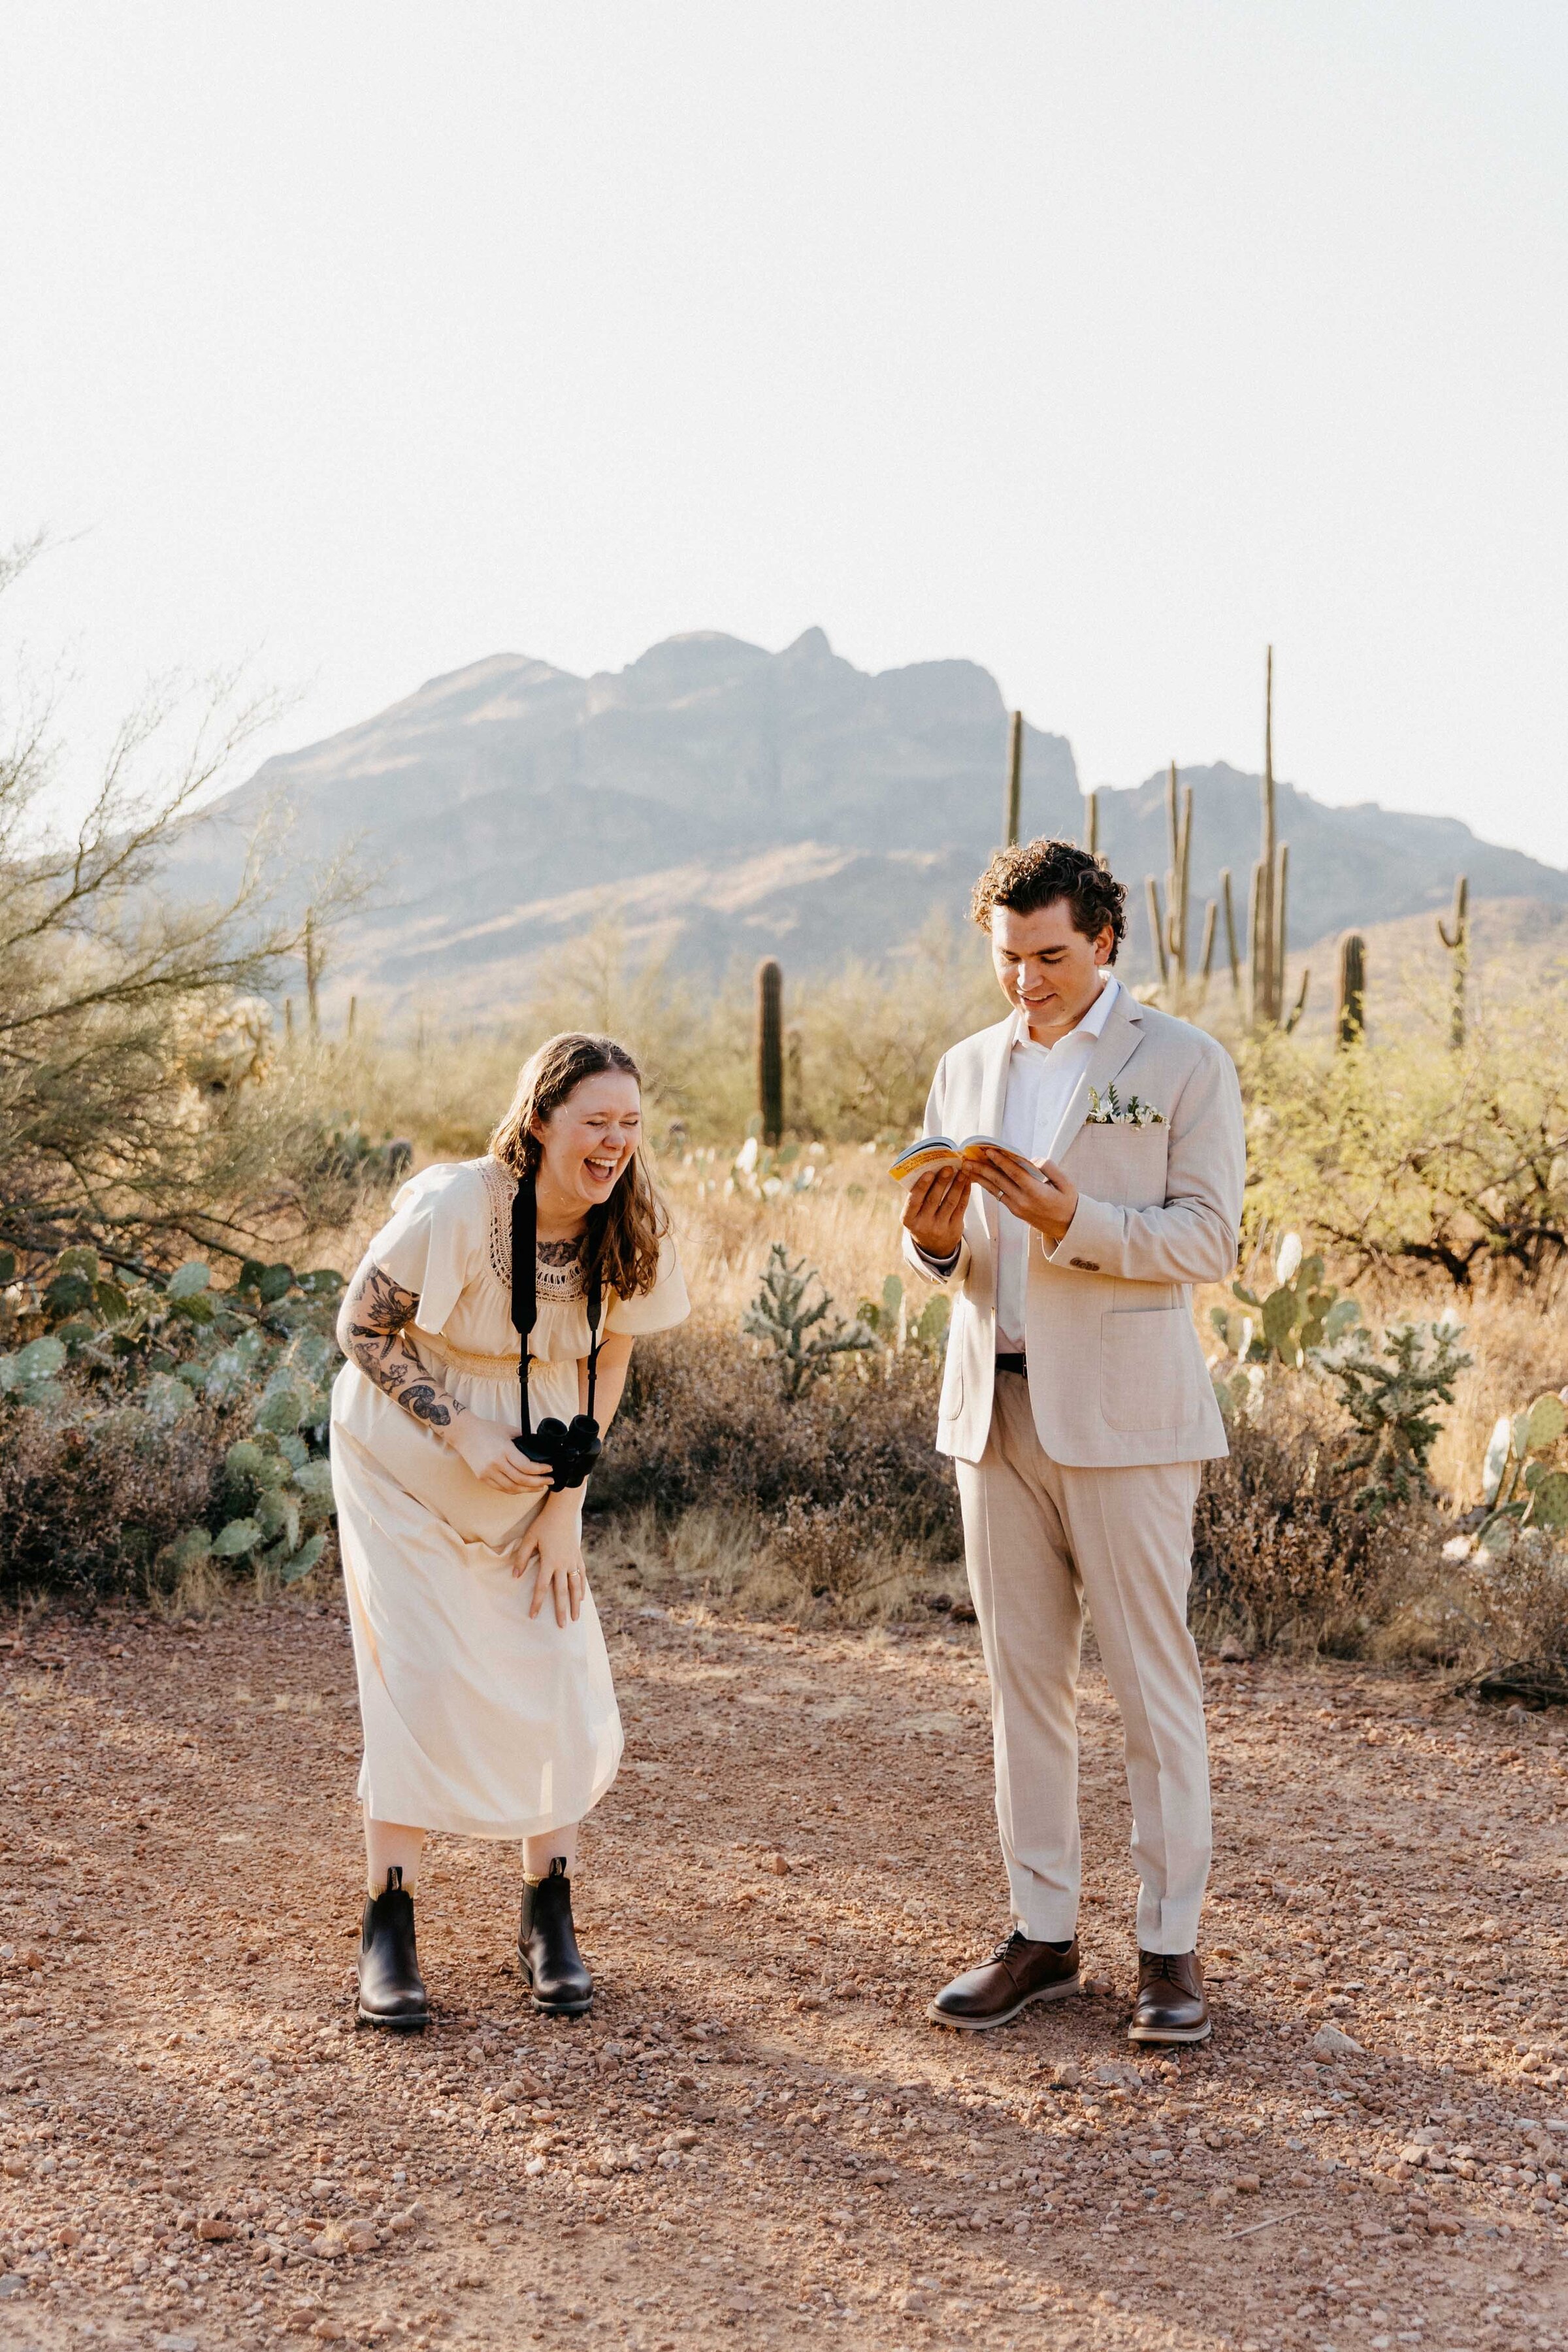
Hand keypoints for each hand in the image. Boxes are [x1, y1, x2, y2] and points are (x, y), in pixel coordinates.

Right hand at [447, 1414, 553, 1493]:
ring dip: (528, 1490)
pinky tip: (523, 1488)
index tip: (549, 1469)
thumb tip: (539, 1448)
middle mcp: (495, 1463)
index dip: (540, 1470)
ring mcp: (487, 1472)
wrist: (464, 1433)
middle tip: (549, 1481)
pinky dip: (514, 1490)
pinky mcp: (482, 1478)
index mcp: (504, 1450)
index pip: (526, 1466)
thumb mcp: (508, 1430)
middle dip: (538, 1483)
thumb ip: (524, 1439)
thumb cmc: (487, 1429)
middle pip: (521, 1480)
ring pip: (512, 1488)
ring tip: (539, 1487)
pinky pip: (501, 1488)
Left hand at [514, 1500, 585, 1624]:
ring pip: (576, 1587)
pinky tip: (582, 1598)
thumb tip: (515, 1576)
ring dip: (576, 1604)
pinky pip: (582, 1576)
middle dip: (561, 1610)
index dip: (537, 1602)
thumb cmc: (544, 1524)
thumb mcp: (529, 1538)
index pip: (542, 1587)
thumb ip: (522, 1557)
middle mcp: (563, 1564)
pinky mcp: (578, 1557)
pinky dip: (582, 1588)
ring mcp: (573, 1561)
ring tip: (576, 1618)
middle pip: (562, 1592)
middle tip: (562, 1626)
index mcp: (549, 1561)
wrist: (564, 1511)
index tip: (533, 1616)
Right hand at [901, 1164, 971, 1258]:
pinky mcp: (954, 1229)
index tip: (929, 1172)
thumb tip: (931, 1169)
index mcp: (908, 1219)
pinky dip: (965, 1193)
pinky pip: (961, 1207)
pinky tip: (966, 1181)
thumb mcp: (914, 1213)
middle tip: (948, 1167)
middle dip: (942, 1182)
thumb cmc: (922, 1220)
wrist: (934, 1246)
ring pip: (950, 1202)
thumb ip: (919, 1196)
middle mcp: (923, 1225)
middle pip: (933, 1200)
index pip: (914, 1201)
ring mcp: (939, 1228)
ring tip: (962, 1172)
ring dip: (957, 1185)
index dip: (922, 1186)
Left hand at [969, 1150, 1078, 1244]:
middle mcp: (1023, 1201)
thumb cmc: (1068, 1202)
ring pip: (995, 1189)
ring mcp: (1017, 1207)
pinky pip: (999, 1196)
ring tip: (967, 1168)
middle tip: (968, 1158)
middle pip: (999, 1181)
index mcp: (1036, 1192)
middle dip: (982, 1168)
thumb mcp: (1066, 1184)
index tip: (989, 1151)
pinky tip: (980, 1179)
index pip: (1014, 1173)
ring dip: (980, 1177)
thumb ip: (1050, 1168)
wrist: (1068, 1227)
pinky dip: (988, 1186)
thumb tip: (1032, 1160)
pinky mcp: (1015, 1211)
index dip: (1001, 1161)